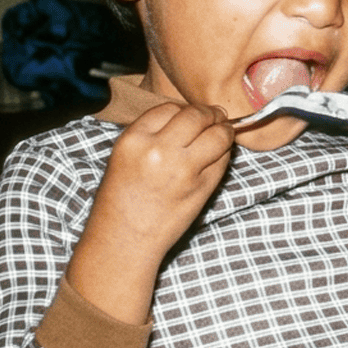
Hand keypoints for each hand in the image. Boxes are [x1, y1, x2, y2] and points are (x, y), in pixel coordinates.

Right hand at [69, 102, 233, 323]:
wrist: (124, 239)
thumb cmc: (122, 200)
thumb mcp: (125, 157)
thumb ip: (153, 134)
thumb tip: (188, 116)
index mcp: (133, 139)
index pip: (170, 108)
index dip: (185, 109)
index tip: (192, 114)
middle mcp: (158, 149)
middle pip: (197, 116)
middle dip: (210, 114)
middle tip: (216, 118)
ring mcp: (183, 168)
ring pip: (218, 134)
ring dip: (224, 131)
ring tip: (223, 133)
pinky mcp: (202, 186)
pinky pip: (224, 159)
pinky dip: (225, 154)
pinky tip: (218, 156)